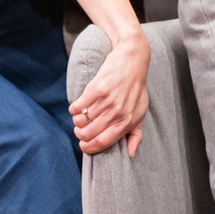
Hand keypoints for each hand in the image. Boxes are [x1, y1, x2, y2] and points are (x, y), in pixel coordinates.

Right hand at [69, 29, 148, 156]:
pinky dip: (73, 109)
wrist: (132, 59)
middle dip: (80, 134)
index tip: (83, 145)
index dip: (89, 148)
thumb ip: (135, 133)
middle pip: (88, 134)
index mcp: (128, 121)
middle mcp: (117, 113)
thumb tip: (130, 154)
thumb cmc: (136, 88)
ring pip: (81, 121)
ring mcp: (107, 101)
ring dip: (77, 121)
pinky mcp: (96, 89)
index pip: (103, 143)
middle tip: (80, 129)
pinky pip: (76, 108)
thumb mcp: (140, 112)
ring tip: (81, 117)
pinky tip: (77, 106)